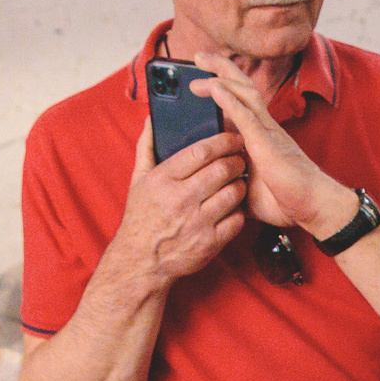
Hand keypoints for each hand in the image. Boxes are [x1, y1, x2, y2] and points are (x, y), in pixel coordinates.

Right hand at [111, 118, 249, 284]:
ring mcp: (197, 222)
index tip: (234, 138)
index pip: (201, 151)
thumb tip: (151, 119)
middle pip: (222, 169)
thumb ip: (147, 147)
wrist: (141, 261)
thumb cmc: (142, 216)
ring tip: (238, 181)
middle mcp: (181, 199)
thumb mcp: (138, 180)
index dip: (223, 141)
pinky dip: (239, 211)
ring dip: (241, 184)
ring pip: (233, 193)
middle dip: (237, 160)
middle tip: (240, 158)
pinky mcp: (210, 243)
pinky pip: (237, 220)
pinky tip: (233, 207)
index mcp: (163, 179)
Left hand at [191, 54, 356, 239]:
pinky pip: (245, 114)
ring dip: (221, 74)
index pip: (239, 101)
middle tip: (197, 56)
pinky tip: (214, 86)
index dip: (221, 86)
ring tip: (199, 61)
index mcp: (259, 135)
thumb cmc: (287, 200)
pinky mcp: (266, 141)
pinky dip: (228, 98)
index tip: (200, 79)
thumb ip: (232, 182)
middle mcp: (264, 126)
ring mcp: (267, 131)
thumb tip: (213, 189)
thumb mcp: (248, 190)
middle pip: (242, 86)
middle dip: (219, 68)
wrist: (313, 207)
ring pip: (244, 91)